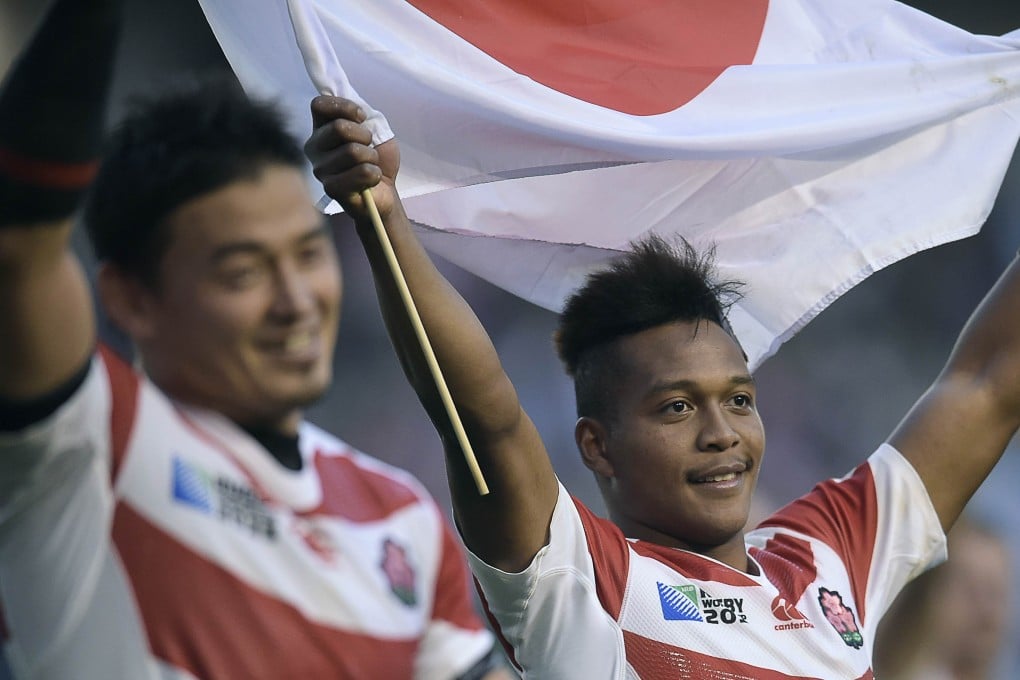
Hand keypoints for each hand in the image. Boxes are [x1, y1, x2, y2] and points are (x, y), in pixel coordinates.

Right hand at [305, 95, 399, 218]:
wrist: (385, 190)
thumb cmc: (376, 158)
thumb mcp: (373, 127)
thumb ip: (360, 113)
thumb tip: (353, 104)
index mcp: (320, 128)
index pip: (319, 104)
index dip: (345, 107)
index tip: (362, 118)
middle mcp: (314, 147)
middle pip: (339, 127)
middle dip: (365, 136)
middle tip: (369, 147)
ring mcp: (320, 169)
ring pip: (353, 152)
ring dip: (372, 158)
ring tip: (370, 165)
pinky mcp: (331, 188)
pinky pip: (361, 172)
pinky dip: (374, 174)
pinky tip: (370, 180)